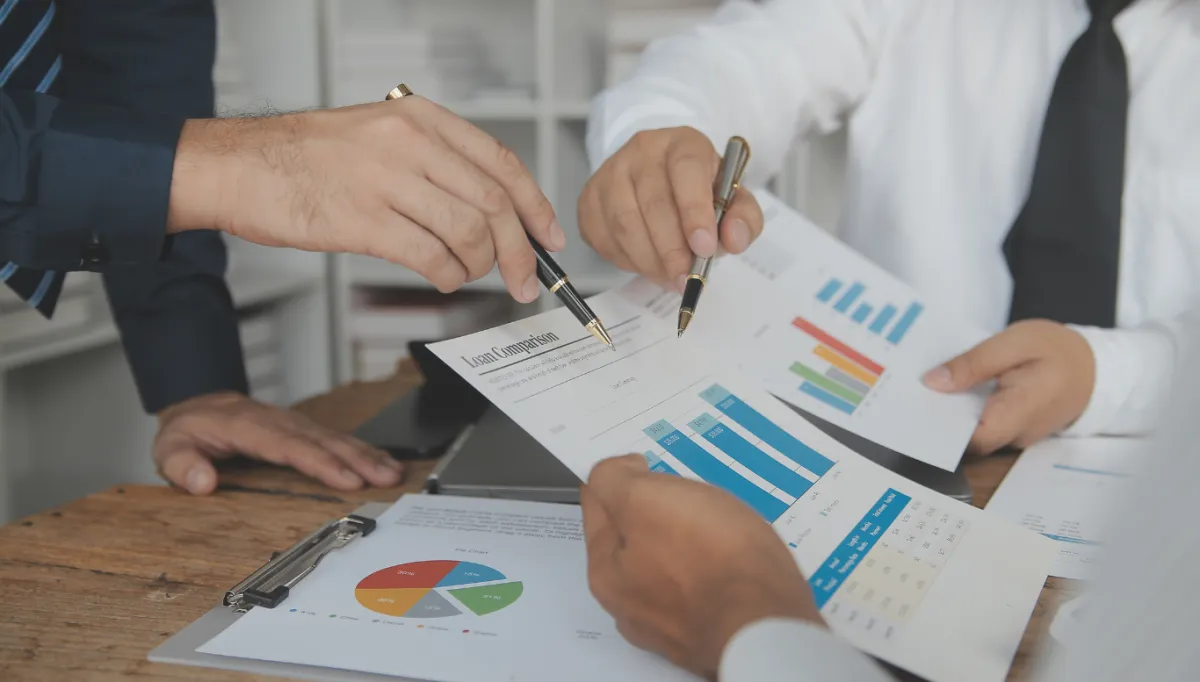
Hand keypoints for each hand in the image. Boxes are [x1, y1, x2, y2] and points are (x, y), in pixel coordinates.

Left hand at [153, 392, 404, 494]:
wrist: (201, 405)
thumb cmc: (191, 429)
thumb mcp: (171, 446)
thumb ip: (182, 465)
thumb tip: (202, 482)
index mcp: (251, 427)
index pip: (292, 447)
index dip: (322, 463)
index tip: (348, 479)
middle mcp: (280, 423)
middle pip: (324, 441)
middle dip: (358, 460)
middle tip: (386, 478)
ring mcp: (295, 424)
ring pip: (336, 438)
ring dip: (367, 455)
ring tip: (393, 472)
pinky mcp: (304, 430)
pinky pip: (336, 439)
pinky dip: (361, 450)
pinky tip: (381, 461)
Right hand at [168, 96, 563, 302]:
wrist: (237, 166)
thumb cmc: (305, 158)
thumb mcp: (378, 135)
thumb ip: (432, 163)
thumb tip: (487, 212)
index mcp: (420, 119)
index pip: (501, 164)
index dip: (536, 207)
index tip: (550, 238)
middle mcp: (409, 142)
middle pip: (494, 203)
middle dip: (520, 251)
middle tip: (526, 281)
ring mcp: (386, 179)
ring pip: (468, 232)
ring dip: (480, 267)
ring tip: (467, 275)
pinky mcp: (362, 220)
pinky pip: (430, 256)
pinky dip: (448, 277)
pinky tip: (442, 280)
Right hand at [579, 127, 763, 291]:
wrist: (659, 178)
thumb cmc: (699, 191)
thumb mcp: (733, 198)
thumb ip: (744, 218)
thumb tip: (734, 239)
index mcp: (683, 143)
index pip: (686, 170)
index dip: (695, 211)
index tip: (704, 248)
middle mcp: (642, 150)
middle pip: (652, 202)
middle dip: (671, 249)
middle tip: (685, 279)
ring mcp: (610, 172)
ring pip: (625, 223)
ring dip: (649, 260)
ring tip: (669, 277)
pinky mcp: (590, 197)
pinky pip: (603, 236)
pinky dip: (626, 259)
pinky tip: (646, 263)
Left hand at [581, 454, 821, 678]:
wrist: (770, 624)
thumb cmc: (708, 556)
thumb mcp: (645, 500)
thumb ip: (614, 480)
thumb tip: (619, 474)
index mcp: (606, 574)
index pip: (598, 506)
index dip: (622, 477)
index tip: (650, 465)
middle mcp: (632, 607)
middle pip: (635, 538)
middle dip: (655, 511)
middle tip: (688, 492)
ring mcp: (675, 625)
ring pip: (672, 563)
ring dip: (688, 539)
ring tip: (720, 520)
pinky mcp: (716, 630)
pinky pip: (707, 585)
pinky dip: (715, 565)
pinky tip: (736, 555)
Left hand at [923, 320, 1095, 454]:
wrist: (1094, 367)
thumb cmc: (1057, 350)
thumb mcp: (1015, 342)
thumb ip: (974, 363)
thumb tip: (933, 382)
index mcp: (1020, 411)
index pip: (972, 437)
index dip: (941, 425)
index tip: (915, 402)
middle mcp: (1016, 433)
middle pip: (967, 439)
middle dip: (939, 418)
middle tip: (910, 391)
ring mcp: (1014, 436)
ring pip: (973, 435)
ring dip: (950, 413)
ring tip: (923, 388)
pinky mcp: (1012, 431)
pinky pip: (982, 427)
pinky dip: (964, 411)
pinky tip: (949, 390)